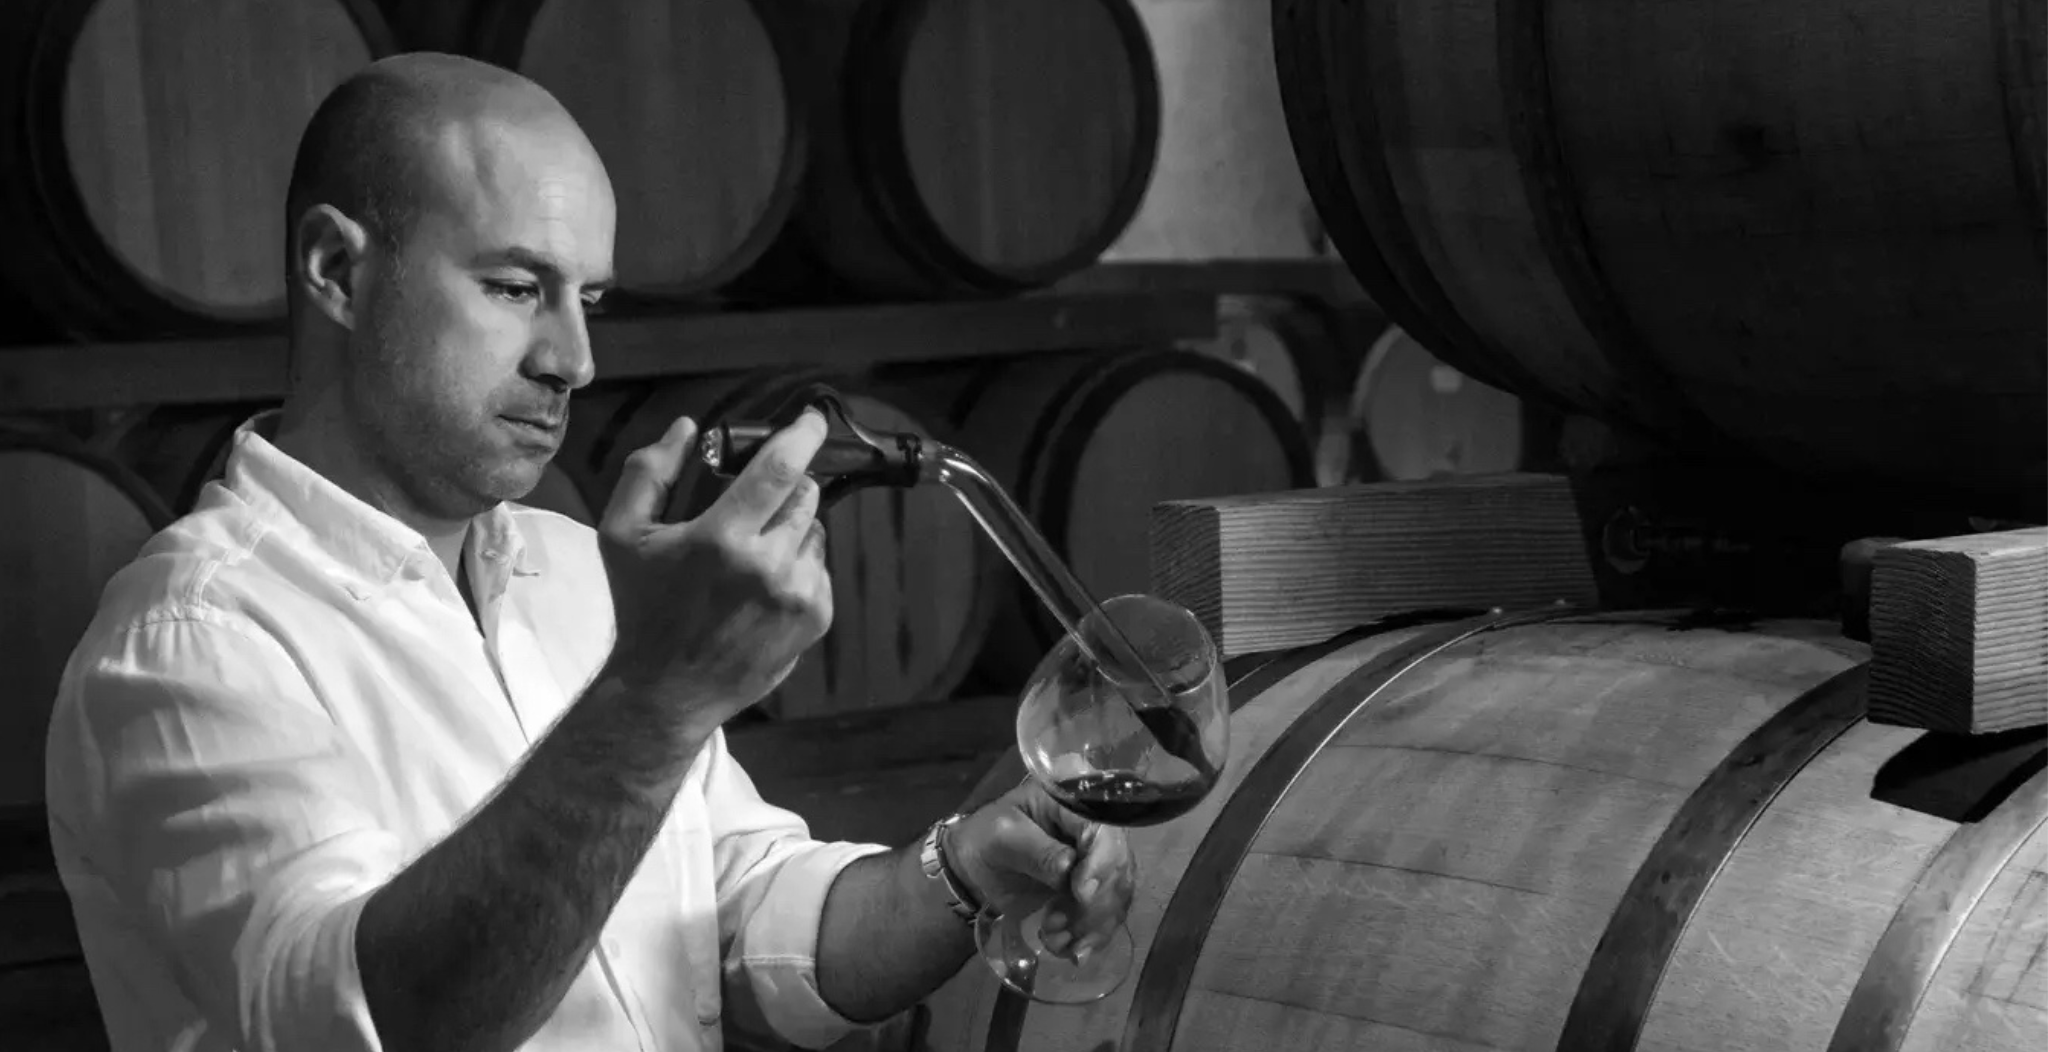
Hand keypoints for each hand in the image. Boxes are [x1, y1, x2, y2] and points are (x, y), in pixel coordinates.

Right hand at [596, 409, 833, 731]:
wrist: (666, 689)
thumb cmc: (642, 606)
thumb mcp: (622, 535)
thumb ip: (649, 472)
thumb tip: (686, 428)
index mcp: (720, 538)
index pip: (779, 469)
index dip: (803, 434)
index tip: (813, 418)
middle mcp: (767, 565)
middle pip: (804, 495)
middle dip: (787, 487)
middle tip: (757, 505)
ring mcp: (798, 594)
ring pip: (815, 531)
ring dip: (792, 529)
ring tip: (753, 555)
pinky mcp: (817, 618)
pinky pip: (821, 568)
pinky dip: (800, 565)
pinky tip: (763, 588)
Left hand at [945, 779, 1135, 962]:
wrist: (977, 866)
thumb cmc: (987, 839)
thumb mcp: (1003, 837)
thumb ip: (1036, 850)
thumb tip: (1070, 868)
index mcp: (1074, 800)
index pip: (1103, 828)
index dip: (1100, 862)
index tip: (1080, 893)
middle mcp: (1096, 827)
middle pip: (1118, 866)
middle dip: (1093, 904)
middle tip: (1055, 926)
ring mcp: (1099, 860)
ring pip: (1118, 895)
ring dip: (1092, 926)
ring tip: (1055, 941)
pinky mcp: (1097, 890)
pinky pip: (1109, 915)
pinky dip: (1093, 937)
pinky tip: (1072, 953)